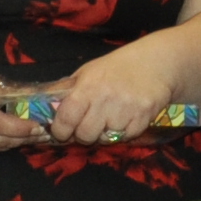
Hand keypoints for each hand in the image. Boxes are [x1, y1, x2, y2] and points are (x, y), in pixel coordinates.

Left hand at [37, 50, 180, 147]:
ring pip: (107, 138)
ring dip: (107, 133)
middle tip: (91, 125)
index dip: (61, 131)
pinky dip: (126, 131)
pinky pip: (127, 137)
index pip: (65, 120)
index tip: (64, 131)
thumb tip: (44, 108)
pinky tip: (128, 117)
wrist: (156, 61)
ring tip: (112, 118)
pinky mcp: (145, 116)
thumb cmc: (117, 67)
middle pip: (85, 135)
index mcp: (87, 87)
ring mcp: (126, 108)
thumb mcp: (87, 72)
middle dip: (85, 134)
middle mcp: (105, 98)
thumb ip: (67, 90)